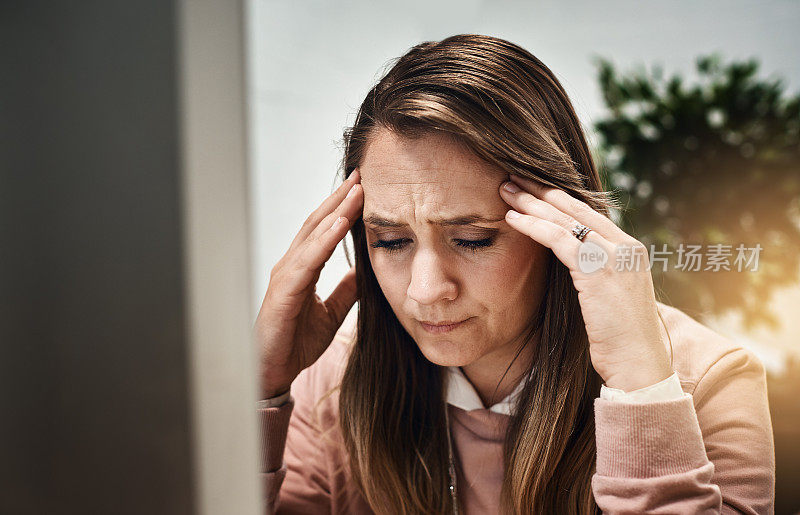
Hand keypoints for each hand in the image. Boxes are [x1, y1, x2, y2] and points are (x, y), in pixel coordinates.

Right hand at [254, 169, 362, 398]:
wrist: (273, 371)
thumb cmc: (296, 341)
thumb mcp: (332, 312)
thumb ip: (346, 290)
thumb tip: (365, 271)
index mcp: (302, 268)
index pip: (323, 229)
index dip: (342, 207)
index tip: (363, 186)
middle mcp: (291, 265)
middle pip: (317, 223)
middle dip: (339, 198)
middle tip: (361, 174)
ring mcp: (285, 277)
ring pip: (312, 236)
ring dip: (335, 212)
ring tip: (356, 191)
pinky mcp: (284, 293)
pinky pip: (307, 261)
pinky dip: (324, 241)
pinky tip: (340, 225)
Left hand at [499, 175, 672, 391]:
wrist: (640, 365)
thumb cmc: (621, 339)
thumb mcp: (611, 297)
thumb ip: (596, 274)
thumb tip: (573, 264)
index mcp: (630, 249)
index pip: (589, 213)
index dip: (558, 199)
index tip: (532, 188)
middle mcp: (625, 246)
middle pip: (576, 209)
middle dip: (541, 191)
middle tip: (513, 178)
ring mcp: (615, 257)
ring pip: (566, 219)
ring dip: (532, 203)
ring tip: (505, 191)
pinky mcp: (599, 271)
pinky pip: (560, 240)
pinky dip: (533, 226)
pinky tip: (512, 220)